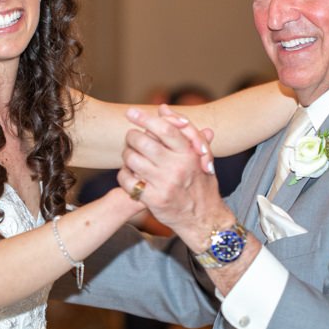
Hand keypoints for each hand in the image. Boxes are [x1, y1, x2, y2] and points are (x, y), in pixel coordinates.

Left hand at [118, 105, 224, 240]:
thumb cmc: (201, 183)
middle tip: (132, 138)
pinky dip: (124, 174)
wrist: (204, 219)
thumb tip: (163, 108)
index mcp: (189, 154)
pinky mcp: (153, 200)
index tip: (131, 112)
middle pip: (143, 141)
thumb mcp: (201, 156)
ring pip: (131, 159)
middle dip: (132, 136)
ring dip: (127, 155)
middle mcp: (177, 167)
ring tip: (131, 156)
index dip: (146, 118)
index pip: (165, 129)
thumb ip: (184, 131)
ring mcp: (164, 184)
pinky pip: (127, 180)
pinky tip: (130, 175)